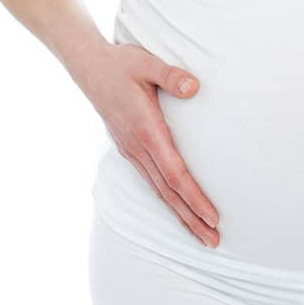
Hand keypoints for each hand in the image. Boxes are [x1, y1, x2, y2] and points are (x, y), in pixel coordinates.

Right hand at [76, 40, 221, 246]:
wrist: (88, 67)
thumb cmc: (121, 63)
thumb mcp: (146, 62)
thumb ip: (171, 76)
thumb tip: (195, 87)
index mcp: (146, 131)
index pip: (174, 174)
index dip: (194, 198)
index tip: (213, 217)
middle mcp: (138, 148)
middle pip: (168, 193)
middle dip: (192, 219)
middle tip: (214, 243)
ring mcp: (132, 151)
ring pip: (159, 191)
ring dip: (181, 215)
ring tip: (203, 235)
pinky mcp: (130, 149)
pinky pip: (152, 182)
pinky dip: (168, 200)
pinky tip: (179, 210)